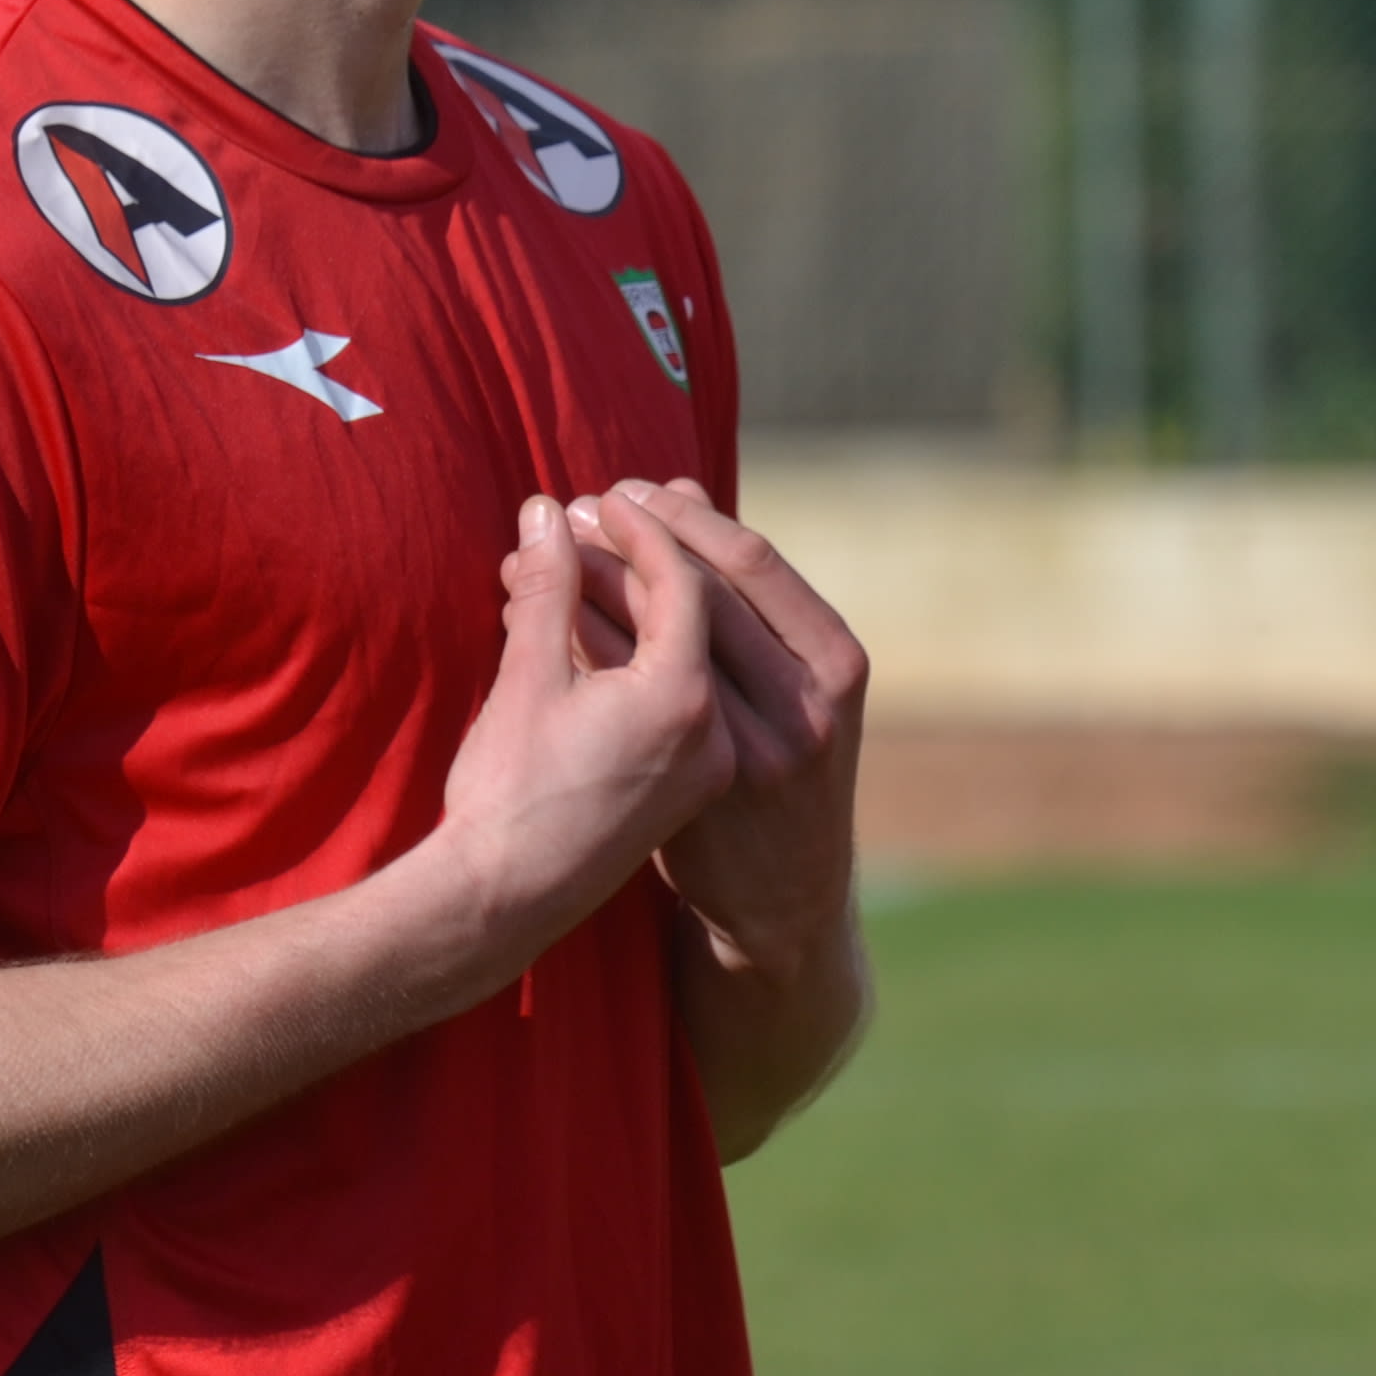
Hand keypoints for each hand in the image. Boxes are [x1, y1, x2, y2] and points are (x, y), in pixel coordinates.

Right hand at [425, 493, 736, 958]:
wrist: (503, 905)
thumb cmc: (507, 794)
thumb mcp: (525, 679)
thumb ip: (547, 588)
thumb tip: (545, 511)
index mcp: (684, 700)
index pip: (682, 582)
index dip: (640, 531)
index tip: (599, 500)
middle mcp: (715, 729)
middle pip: (702, 608)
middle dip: (652, 551)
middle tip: (605, 508)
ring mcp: (710, 759)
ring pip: (695, 649)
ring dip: (647, 595)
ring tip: (595, 550)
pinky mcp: (692, 779)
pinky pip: (689, 688)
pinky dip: (653, 644)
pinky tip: (609, 614)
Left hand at [571, 479, 867, 966]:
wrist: (784, 895)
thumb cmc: (782, 760)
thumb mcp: (792, 677)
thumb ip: (739, 591)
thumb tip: (682, 481)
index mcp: (833, 661)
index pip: (750, 561)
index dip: (682, 518)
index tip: (627, 489)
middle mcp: (799, 708)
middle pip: (698, 596)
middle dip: (627, 545)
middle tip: (575, 509)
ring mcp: (748, 754)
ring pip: (653, 648)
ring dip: (590, 592)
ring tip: (542, 554)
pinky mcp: (695, 793)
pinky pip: (624, 703)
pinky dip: (585, 654)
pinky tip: (542, 623)